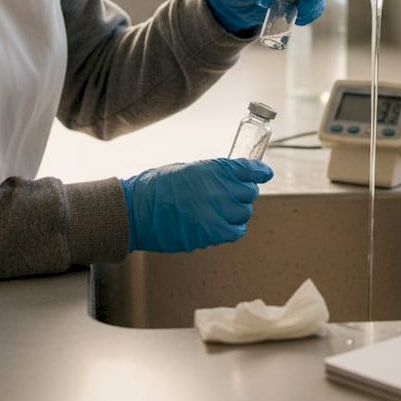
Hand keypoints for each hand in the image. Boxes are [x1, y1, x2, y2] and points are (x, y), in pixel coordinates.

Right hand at [121, 158, 273, 252]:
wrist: (136, 210)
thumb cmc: (154, 188)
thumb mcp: (185, 169)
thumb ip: (209, 175)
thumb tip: (227, 181)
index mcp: (212, 168)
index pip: (248, 168)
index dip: (259, 172)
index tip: (264, 174)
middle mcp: (219, 188)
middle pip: (249, 193)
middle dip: (243, 194)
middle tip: (230, 198)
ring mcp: (217, 211)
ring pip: (244, 212)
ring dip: (236, 212)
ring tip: (221, 213)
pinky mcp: (211, 232)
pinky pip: (236, 231)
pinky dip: (233, 228)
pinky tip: (223, 226)